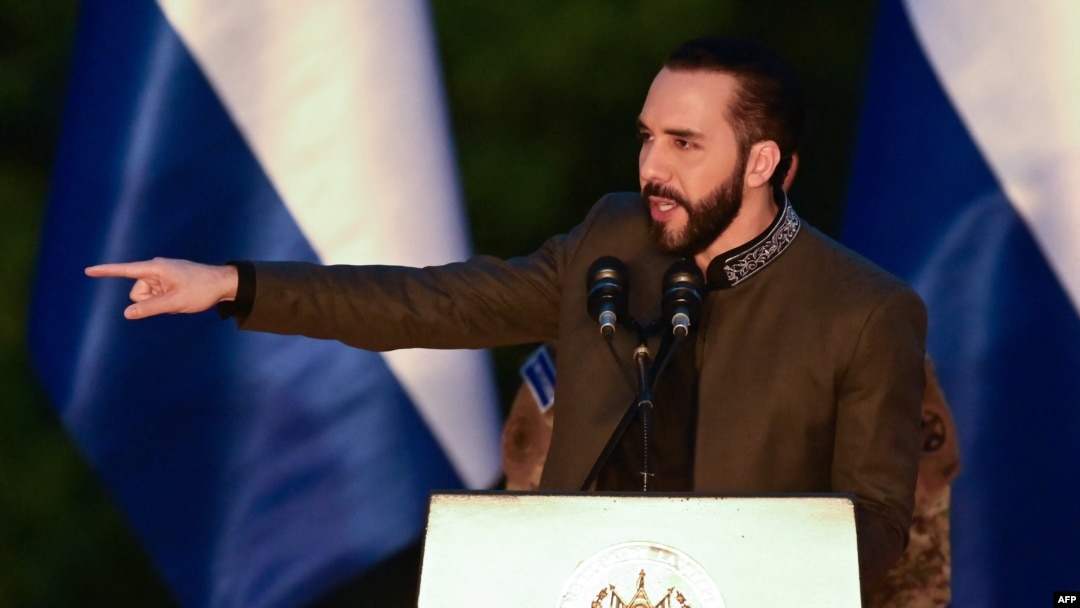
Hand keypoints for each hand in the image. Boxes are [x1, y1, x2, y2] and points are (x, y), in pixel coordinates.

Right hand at [85, 258, 238, 318]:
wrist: (224, 284)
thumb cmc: (201, 289)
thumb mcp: (175, 302)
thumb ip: (150, 308)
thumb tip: (128, 313)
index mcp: (155, 269)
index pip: (125, 270)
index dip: (106, 271)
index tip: (88, 271)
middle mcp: (156, 270)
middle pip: (137, 293)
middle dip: (150, 302)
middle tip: (173, 300)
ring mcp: (162, 276)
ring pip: (147, 298)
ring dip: (160, 302)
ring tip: (180, 298)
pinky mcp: (168, 281)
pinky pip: (158, 296)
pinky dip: (166, 301)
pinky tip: (182, 298)